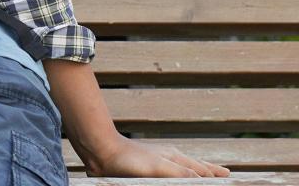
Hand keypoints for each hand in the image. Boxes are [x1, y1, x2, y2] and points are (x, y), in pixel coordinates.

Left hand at [84, 134, 229, 177]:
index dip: (216, 175)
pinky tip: (175, 176)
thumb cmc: (129, 160)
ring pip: (183, 170)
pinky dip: (179, 175)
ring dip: (196, 172)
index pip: (203, 170)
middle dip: (211, 172)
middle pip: (196, 167)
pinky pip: (168, 175)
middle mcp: (170, 160)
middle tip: (226, 174)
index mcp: (177, 159)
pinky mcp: (146, 170)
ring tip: (207, 175)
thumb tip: (205, 179)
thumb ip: (183, 173)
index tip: (230, 176)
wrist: (100, 152)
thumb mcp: (159, 167)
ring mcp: (158, 164)